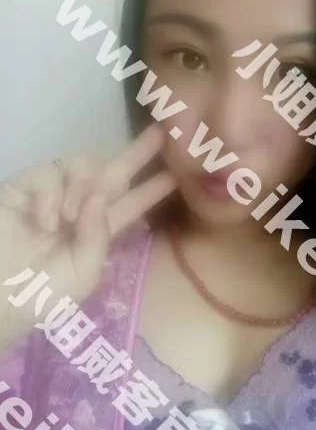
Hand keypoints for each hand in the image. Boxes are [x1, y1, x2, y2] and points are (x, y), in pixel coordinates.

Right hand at [0, 123, 174, 349]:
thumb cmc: (41, 296)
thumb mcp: (83, 274)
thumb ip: (98, 237)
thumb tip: (99, 197)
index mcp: (97, 231)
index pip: (131, 203)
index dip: (152, 188)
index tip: (177, 173)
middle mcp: (79, 207)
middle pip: (113, 172)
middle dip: (137, 153)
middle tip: (161, 133)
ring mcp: (51, 196)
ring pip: (82, 165)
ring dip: (82, 187)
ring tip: (69, 219)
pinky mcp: (22, 188)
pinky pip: (46, 174)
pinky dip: (49, 195)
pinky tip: (45, 220)